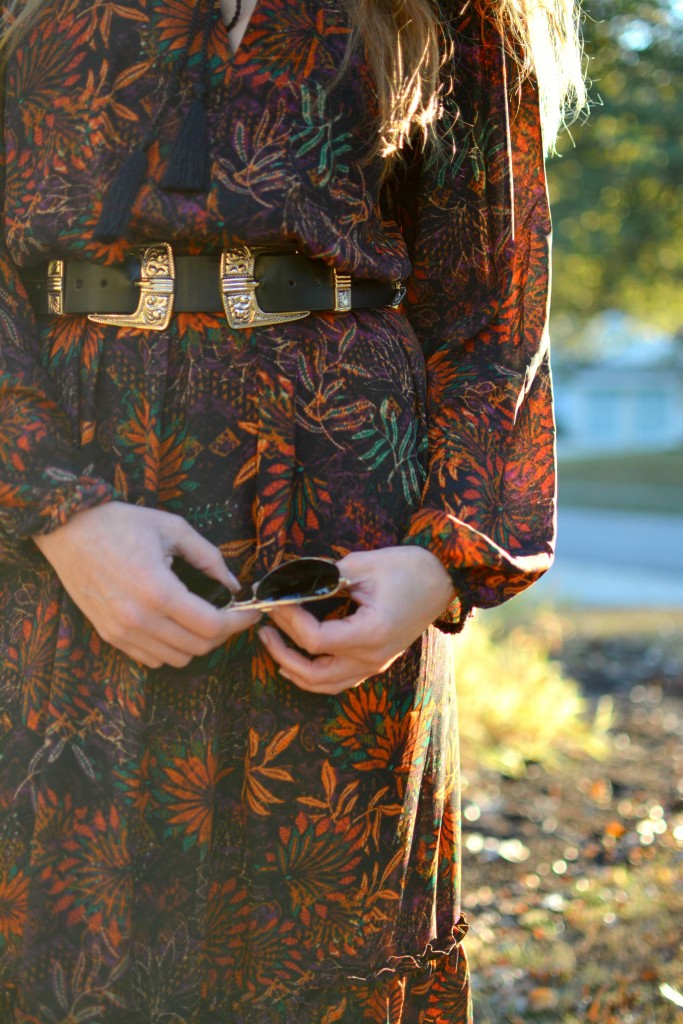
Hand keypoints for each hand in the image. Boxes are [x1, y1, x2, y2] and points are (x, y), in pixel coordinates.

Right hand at [32, 502, 260, 668]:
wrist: (67, 531)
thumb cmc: (120, 524)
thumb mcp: (173, 528)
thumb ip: (209, 557)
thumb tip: (232, 584)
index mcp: (158, 590)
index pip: (212, 626)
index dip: (238, 623)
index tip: (250, 614)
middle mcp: (139, 619)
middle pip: (198, 647)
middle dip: (222, 633)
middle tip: (228, 614)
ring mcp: (122, 632)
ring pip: (177, 659)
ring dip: (197, 643)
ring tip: (201, 619)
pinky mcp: (110, 636)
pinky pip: (151, 659)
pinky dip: (171, 649)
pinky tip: (173, 625)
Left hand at [258, 546, 454, 694]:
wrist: (443, 578)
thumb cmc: (407, 567)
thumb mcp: (361, 565)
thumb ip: (322, 577)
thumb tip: (287, 582)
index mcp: (369, 633)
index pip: (314, 639)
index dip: (288, 619)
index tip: (273, 598)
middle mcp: (371, 657)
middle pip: (312, 672)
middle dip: (281, 650)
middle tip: (262, 626)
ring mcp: (375, 664)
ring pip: (324, 684)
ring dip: (293, 667)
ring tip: (272, 644)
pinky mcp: (376, 661)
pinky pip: (338, 680)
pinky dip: (313, 675)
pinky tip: (296, 662)